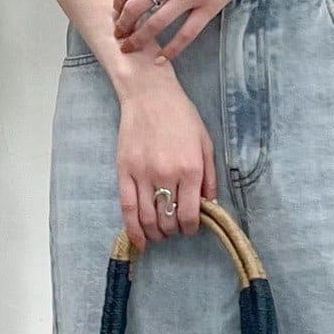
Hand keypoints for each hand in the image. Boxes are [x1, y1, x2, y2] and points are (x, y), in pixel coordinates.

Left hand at [111, 0, 246, 62]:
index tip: (116, 8)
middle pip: (137, 7)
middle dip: (123, 23)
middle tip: (118, 33)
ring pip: (157, 24)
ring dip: (139, 38)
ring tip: (130, 48)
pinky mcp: (208, 8)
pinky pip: (186, 34)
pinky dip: (172, 49)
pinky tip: (160, 59)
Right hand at [115, 66, 217, 250]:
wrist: (149, 94)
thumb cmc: (181, 116)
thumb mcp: (205, 143)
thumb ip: (209, 177)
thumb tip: (210, 205)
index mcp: (190, 169)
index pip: (190, 214)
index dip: (191, 228)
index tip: (190, 228)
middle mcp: (166, 175)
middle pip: (168, 219)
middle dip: (173, 230)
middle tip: (175, 228)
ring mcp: (143, 175)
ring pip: (147, 218)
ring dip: (155, 233)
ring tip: (159, 234)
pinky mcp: (124, 171)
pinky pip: (127, 208)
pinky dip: (133, 228)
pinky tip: (139, 240)